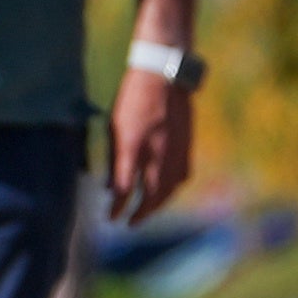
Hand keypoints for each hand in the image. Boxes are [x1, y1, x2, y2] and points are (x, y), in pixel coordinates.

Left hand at [106, 67, 195, 226]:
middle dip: (139, 213)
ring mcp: (173, 150)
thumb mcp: (114, 126)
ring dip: (157, 205)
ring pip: (169, 189)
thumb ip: (114, 158)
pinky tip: (166, 191)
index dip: (117, 207)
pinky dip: (172, 189)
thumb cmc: (132, 98)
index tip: (111, 217)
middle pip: (150, 195)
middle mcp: (155, 152)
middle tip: (130, 223)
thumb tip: (111, 186)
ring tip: (147, 211)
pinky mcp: (186, 145)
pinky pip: (182, 176)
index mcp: (132, 146)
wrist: (163, 74)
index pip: (124, 188)